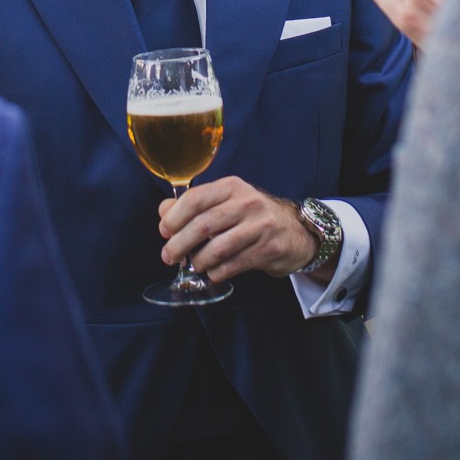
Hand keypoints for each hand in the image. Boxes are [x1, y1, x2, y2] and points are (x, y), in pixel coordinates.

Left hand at [157, 177, 321, 282]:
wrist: (295, 231)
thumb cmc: (252, 217)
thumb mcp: (226, 202)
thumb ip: (194, 205)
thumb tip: (164, 212)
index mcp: (232, 187)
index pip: (195, 198)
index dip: (174, 217)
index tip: (164, 231)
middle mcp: (247, 203)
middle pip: (203, 224)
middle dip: (179, 244)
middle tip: (168, 256)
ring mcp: (260, 226)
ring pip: (217, 248)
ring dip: (199, 261)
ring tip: (194, 265)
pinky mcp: (269, 249)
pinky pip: (233, 265)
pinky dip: (217, 272)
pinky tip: (213, 272)